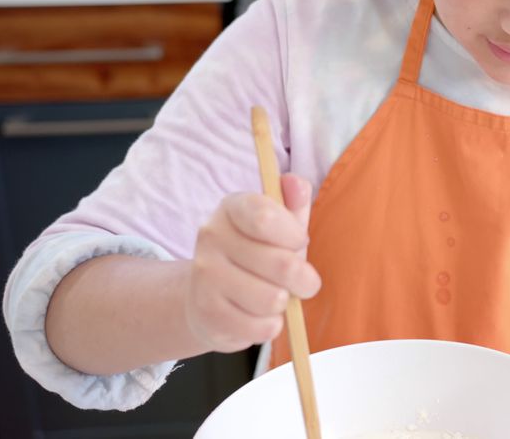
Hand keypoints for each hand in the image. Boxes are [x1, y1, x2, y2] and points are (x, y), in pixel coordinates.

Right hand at [185, 173, 320, 352]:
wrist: (210, 298)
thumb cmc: (257, 257)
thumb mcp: (280, 226)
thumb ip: (293, 202)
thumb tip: (295, 183)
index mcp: (232, 208)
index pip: (266, 216)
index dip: (294, 235)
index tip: (299, 242)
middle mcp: (211, 236)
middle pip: (281, 264)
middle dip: (305, 279)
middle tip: (304, 282)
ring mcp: (204, 275)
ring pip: (272, 299)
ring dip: (284, 304)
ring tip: (275, 297)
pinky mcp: (205, 312)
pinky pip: (259, 327)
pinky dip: (270, 326)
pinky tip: (259, 316)